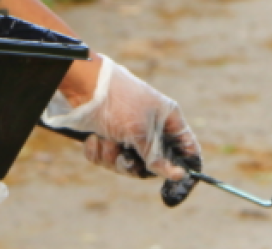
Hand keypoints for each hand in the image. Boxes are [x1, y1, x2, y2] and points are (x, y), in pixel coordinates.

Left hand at [42, 55, 201, 181]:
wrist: (84, 88)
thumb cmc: (120, 103)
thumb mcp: (141, 132)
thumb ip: (156, 157)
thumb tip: (178, 176)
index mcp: (167, 119)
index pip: (186, 146)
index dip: (185, 165)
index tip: (178, 184)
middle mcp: (149, 127)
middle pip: (150, 164)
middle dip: (133, 164)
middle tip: (125, 158)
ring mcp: (126, 132)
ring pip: (125, 162)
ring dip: (112, 156)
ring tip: (106, 141)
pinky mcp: (105, 136)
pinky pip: (105, 157)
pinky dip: (97, 151)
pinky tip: (94, 138)